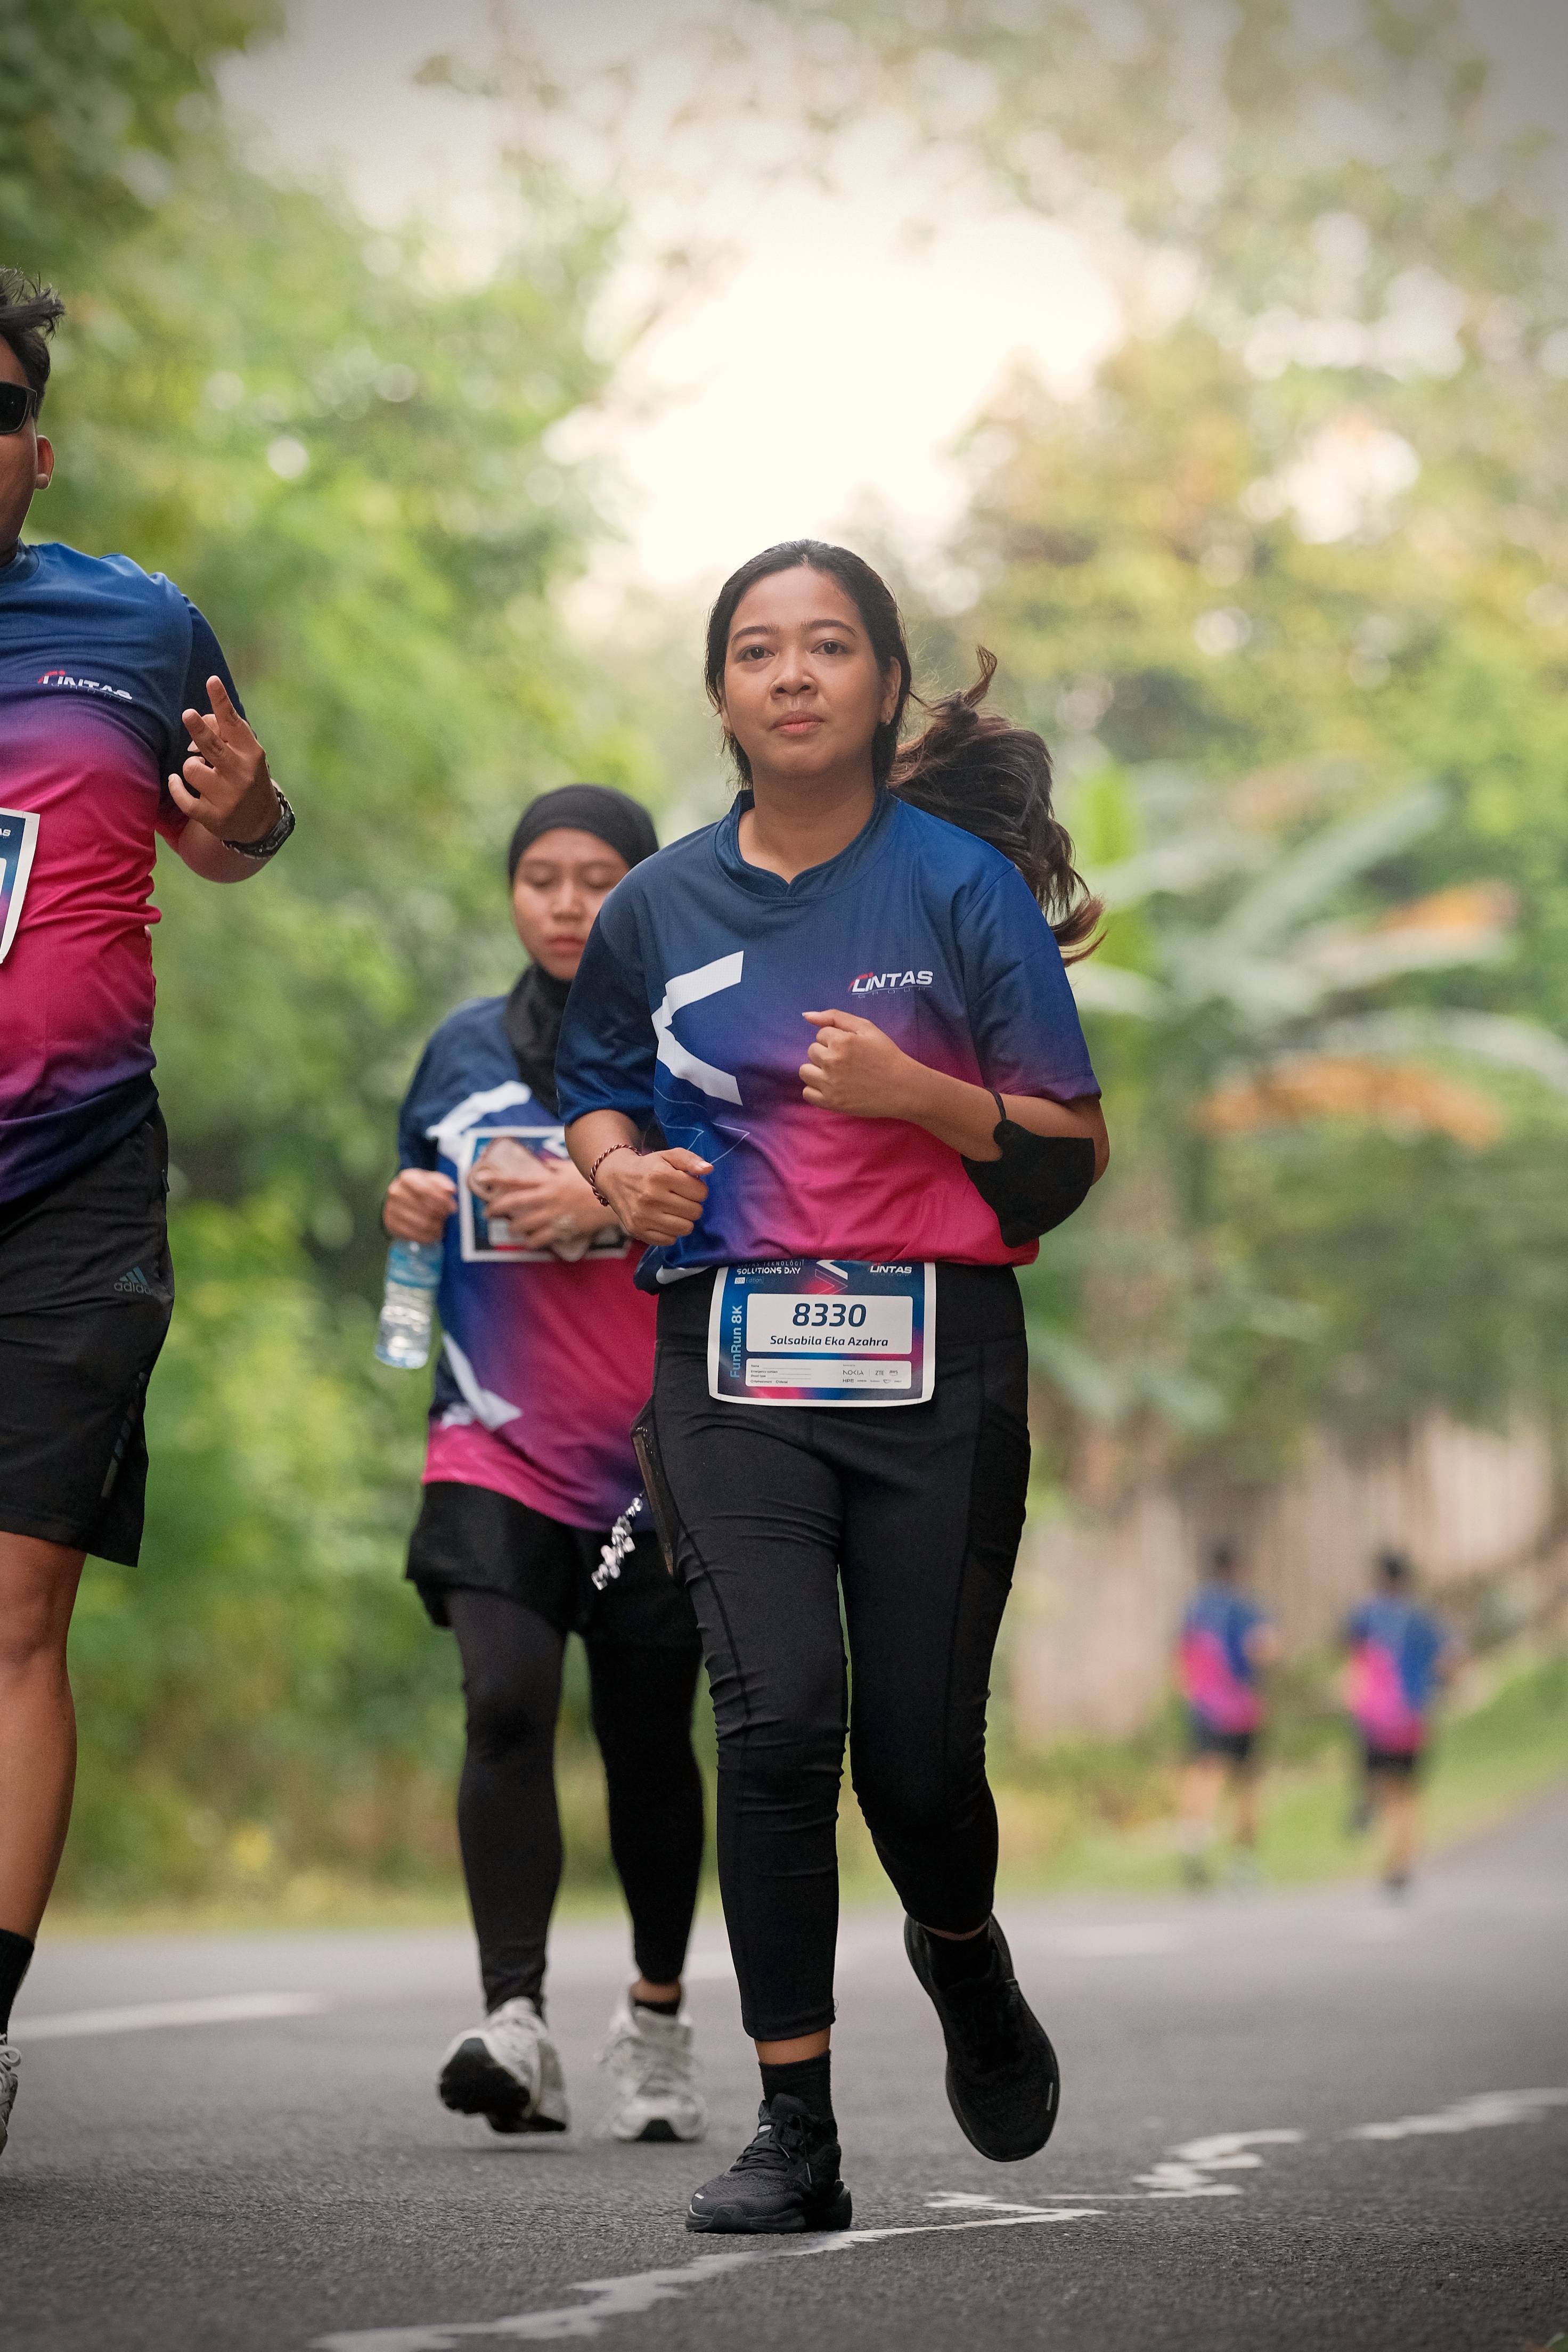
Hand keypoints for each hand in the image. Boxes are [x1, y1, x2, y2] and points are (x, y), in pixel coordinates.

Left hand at [167, 676, 279, 840]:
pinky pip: (184, 798)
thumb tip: (198, 720)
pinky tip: (174, 781)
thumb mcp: (244, 754)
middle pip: (213, 747)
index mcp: (251, 754)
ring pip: (191, 769)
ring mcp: (228, 797)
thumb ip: (225, 733)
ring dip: (190, 767)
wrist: (260, 823)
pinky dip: (175, 787)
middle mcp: (242, 774)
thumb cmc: (245, 777)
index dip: (221, 702)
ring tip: (202, 774)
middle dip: (199, 730)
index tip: (211, 680)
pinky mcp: (214, 817)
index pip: (234, 723)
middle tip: (187, 714)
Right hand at [384, 1169, 456, 1243]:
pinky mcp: (392, 1224)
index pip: (426, 1189)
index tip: (453, 1207)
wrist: (400, 1199)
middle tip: (447, 1217)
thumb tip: (450, 1190)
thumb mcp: (432, 1181)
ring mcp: (391, 1209)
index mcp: (407, 1178)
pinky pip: (414, 1235)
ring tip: (442, 1226)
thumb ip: (443, 1183)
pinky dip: (428, 1237)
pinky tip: (434, 1234)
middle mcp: (396, 1192)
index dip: (442, 1200)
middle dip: (441, 1215)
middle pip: (425, 1208)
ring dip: (436, 1227)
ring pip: (421, 1223)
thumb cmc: (420, 1189)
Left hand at [469, 1144, 609, 1249]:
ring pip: (524, 1224)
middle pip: (514, 1203)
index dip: (497, 1179)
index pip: (516, 1179)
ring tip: (510, 1230)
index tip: (482, 1179)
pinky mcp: (563, 1228)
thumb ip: (556, 1167)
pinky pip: (541, 1239)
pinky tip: (527, 1243)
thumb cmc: (593, 1180)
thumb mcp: (573, 1168)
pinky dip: (532, 1242)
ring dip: (513, 1228)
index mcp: (548, 1181)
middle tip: (488, 1214)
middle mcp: (547, 1197)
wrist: (614, 1197)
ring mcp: (554, 1214)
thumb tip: (544, 1164)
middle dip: (497, 1208)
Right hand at [597, 1147, 710, 1244]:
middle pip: (695, 1212)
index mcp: (661, 1175)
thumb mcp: (669, 1156)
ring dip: (683, 1219)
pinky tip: (662, 1219)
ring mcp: (643, 1216)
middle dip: (692, 1204)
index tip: (687, 1186)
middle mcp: (651, 1197)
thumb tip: (708, 1169)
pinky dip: (670, 1231)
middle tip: (680, 1198)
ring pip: (685, 1228)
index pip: (701, 1192)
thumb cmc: (649, 1167)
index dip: (698, 1189)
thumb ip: (690, 1159)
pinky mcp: (638, 1230)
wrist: (616, 1178)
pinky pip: (670, 1240)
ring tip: (673, 1210)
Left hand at [799, 1008, 927, 1120]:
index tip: (851, 1048)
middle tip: (847, 1061)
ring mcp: (829, 1084)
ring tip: (837, 1074)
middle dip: (826, 1053)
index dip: (836, 1039)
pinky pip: (807, 1093)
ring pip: (805, 1071)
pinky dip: (816, 1089)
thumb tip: (806, 1015)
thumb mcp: (866, 1027)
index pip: (820, 1034)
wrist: (902, 1087)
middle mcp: (831, 1062)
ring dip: (817, 1070)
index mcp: (840, 1041)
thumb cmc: (886, 1055)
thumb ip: (834, 1017)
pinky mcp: (830, 1102)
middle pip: (811, 1051)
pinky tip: (832, 1087)